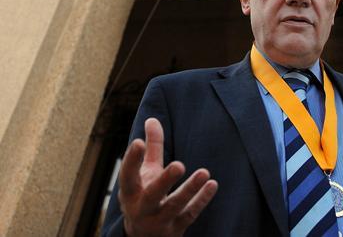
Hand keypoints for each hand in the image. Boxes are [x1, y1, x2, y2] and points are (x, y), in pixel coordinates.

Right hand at [118, 117, 217, 236]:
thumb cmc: (145, 194)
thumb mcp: (145, 173)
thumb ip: (151, 148)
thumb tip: (152, 119)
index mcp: (131, 191)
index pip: (127, 175)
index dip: (131, 160)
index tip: (138, 142)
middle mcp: (142, 208)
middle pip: (152, 195)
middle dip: (165, 181)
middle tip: (179, 165)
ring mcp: (159, 220)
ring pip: (175, 206)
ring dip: (190, 190)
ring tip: (205, 172)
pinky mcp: (175, 228)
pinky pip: (189, 214)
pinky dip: (201, 200)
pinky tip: (212, 185)